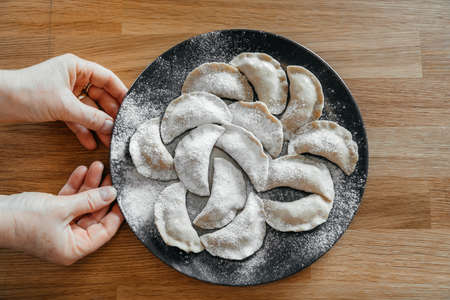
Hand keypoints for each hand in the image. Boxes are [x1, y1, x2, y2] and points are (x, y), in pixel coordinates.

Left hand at [0, 54, 126, 148]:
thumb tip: (111, 126)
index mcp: (77, 68)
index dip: (121, 93)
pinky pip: (77, 118)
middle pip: (100, 97)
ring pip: (90, 110)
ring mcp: (66, 93)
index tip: (131, 108)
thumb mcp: (64, 106)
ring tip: (107, 140)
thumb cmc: (25, 92)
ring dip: (98, 125)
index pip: (107, 79)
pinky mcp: (59, 106)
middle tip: (119, 129)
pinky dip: (83, 129)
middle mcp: (73, 78)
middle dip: (109, 115)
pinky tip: (90, 142)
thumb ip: (91, 117)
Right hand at [0, 161, 123, 264]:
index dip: (116, 212)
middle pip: (95, 215)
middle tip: (111, 176)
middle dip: (102, 193)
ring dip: (90, 186)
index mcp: (74, 248)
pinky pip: (70, 201)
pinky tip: (82, 171)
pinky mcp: (52, 216)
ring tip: (98, 167)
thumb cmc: (22, 220)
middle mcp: (69, 241)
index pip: (105, 231)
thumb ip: (90, 200)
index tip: (123, 195)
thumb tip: (112, 193)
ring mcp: (60, 228)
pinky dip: (75, 187)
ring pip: (83, 204)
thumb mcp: (63, 208)